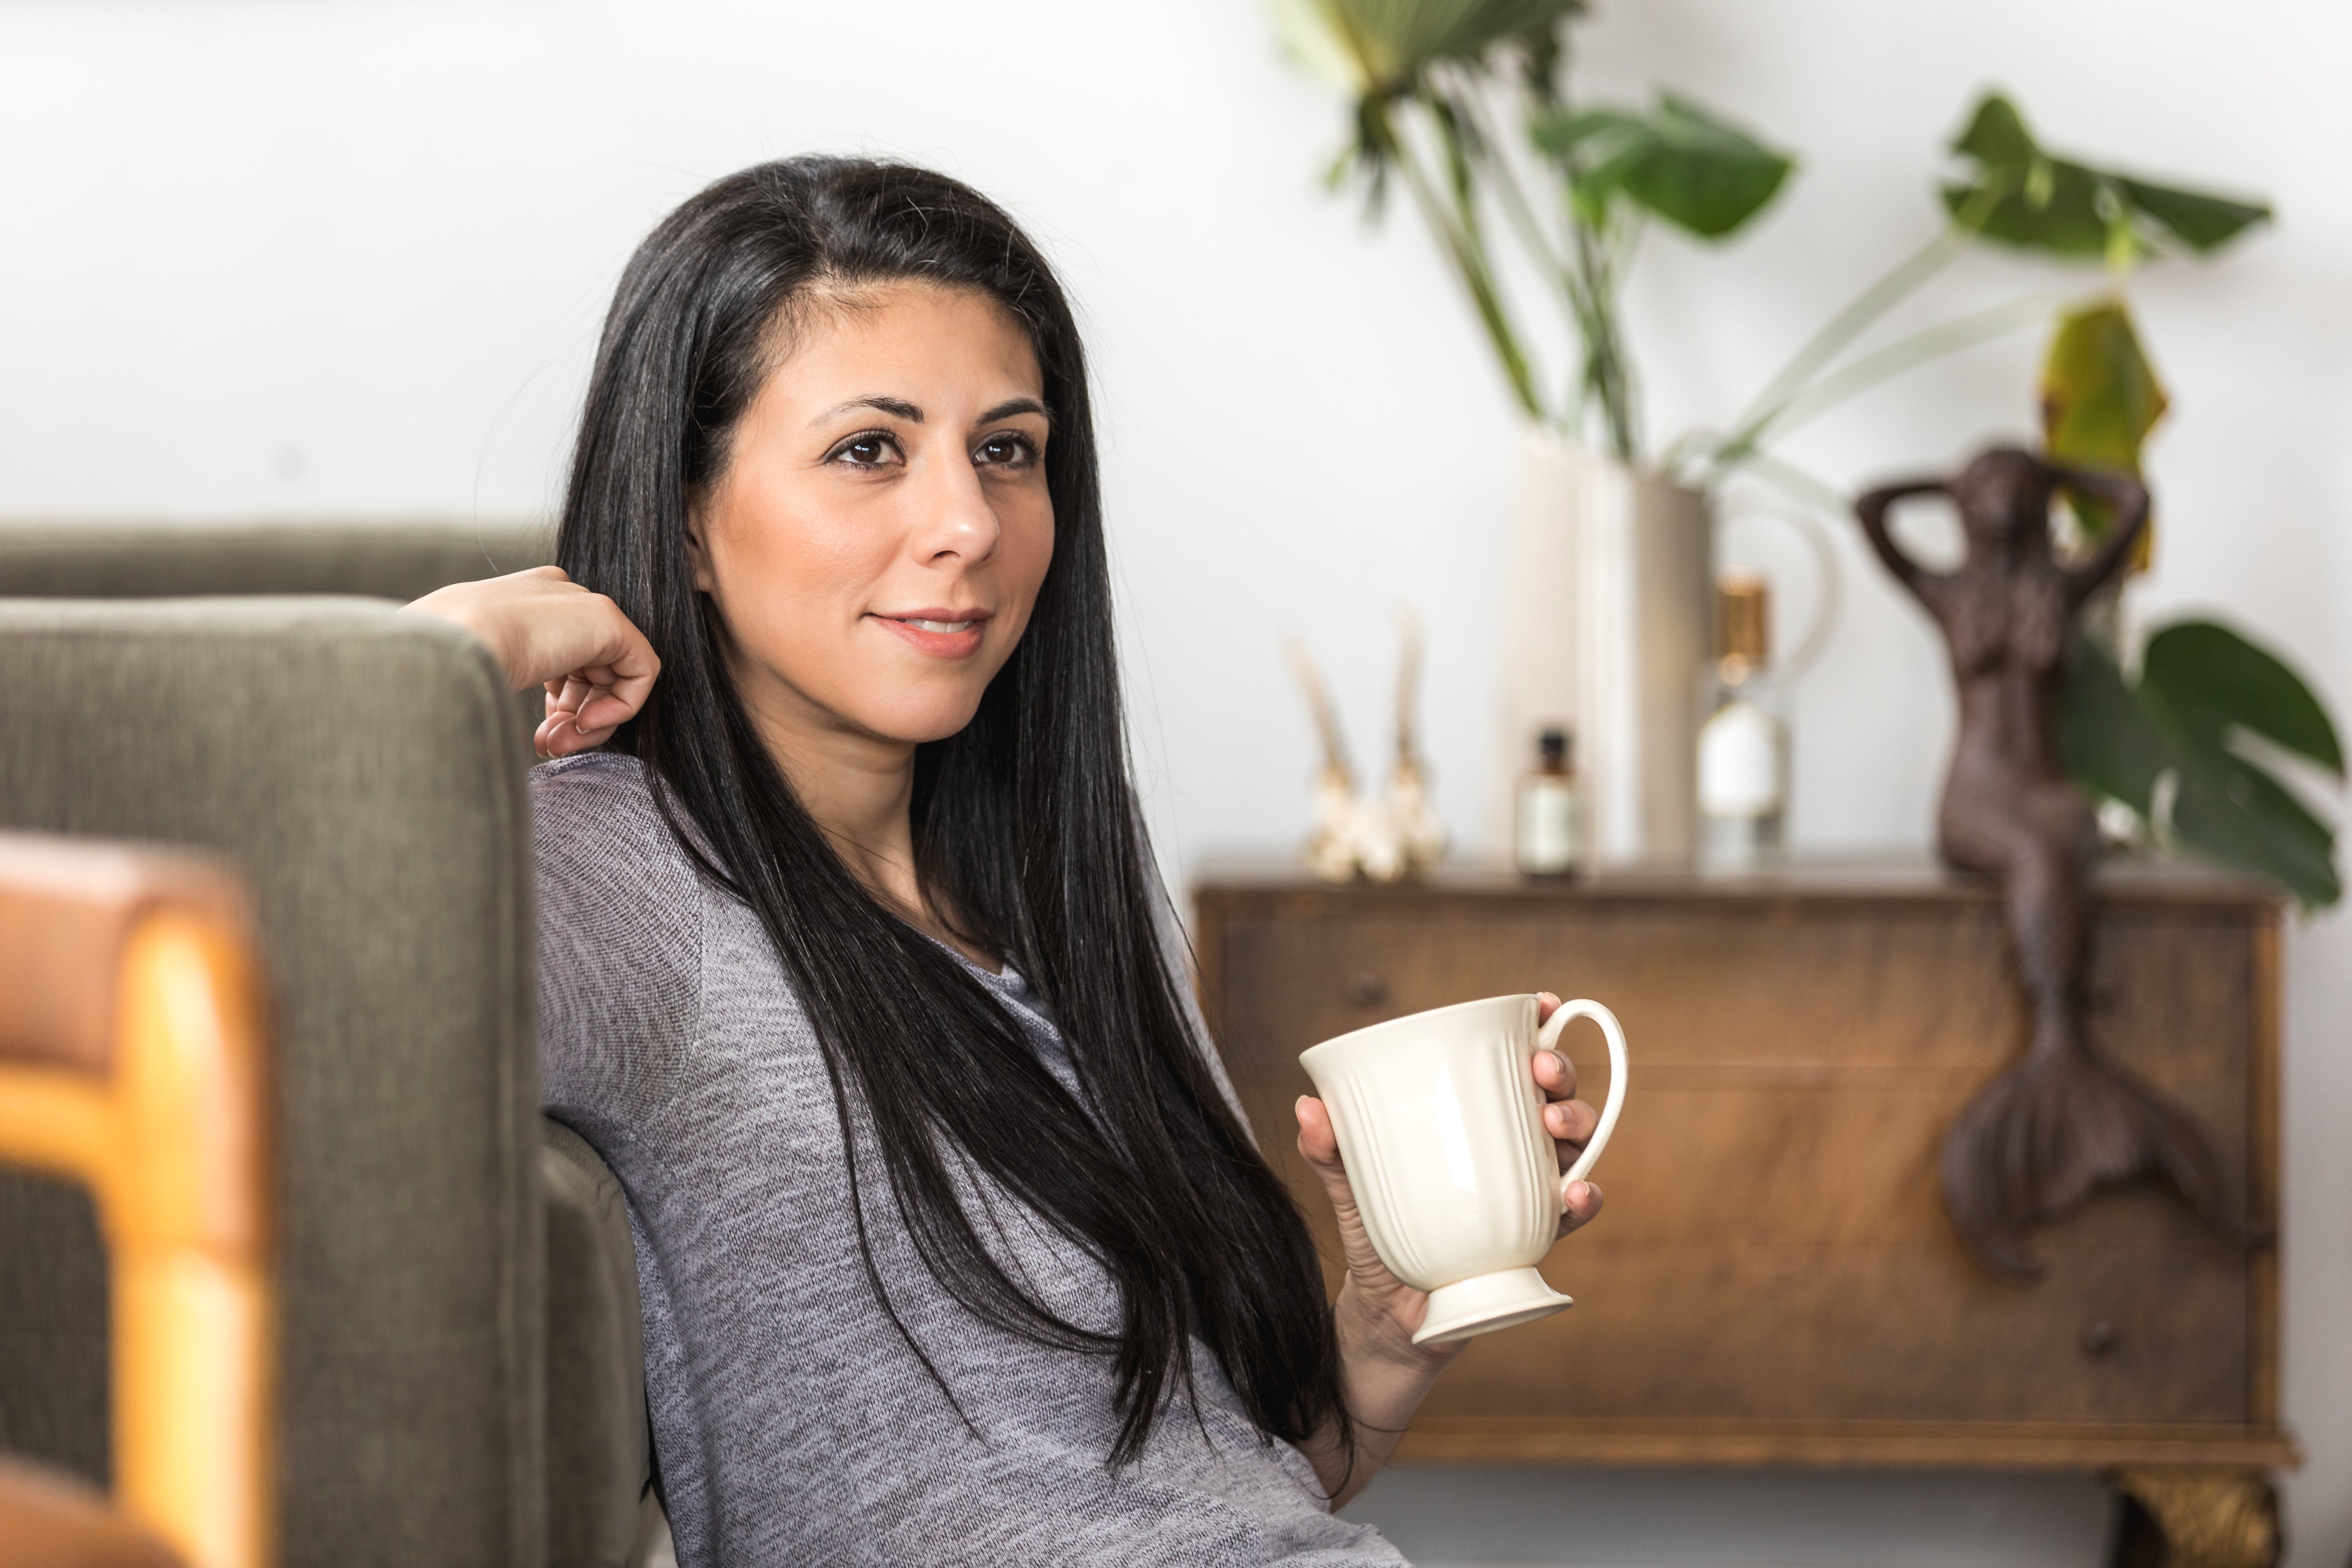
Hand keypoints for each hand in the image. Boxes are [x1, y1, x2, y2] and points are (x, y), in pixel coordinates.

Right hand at [404, 567, 659, 757]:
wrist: (444, 647)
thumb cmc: (442, 666)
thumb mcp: (476, 671)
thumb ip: (509, 680)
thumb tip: (533, 720)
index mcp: (522, 602)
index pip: (562, 658)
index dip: (559, 703)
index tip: (539, 735)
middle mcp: (555, 596)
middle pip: (589, 670)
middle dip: (573, 717)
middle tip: (548, 747)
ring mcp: (580, 603)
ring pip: (614, 676)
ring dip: (590, 722)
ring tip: (558, 746)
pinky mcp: (605, 618)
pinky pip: (640, 671)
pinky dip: (621, 707)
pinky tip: (585, 726)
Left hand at [1293, 991, 1604, 1356]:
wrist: (1388, 1317)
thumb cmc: (1376, 1236)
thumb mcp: (1349, 1190)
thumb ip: (1329, 1153)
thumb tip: (1307, 1107)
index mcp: (1473, 1121)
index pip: (1510, 1064)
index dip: (1537, 1028)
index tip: (1540, 1005)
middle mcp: (1511, 1149)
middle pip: (1553, 1095)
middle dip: (1559, 1071)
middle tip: (1540, 1069)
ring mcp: (1530, 1190)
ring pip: (1576, 1144)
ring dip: (1577, 1122)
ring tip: (1553, 1120)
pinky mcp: (1538, 1237)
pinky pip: (1574, 1212)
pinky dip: (1585, 1197)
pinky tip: (1575, 1191)